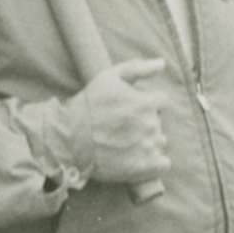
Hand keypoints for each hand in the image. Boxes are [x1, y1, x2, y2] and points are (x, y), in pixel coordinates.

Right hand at [75, 58, 169, 184]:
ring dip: (149, 141)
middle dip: (145, 122)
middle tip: (122, 126)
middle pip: (158, 122)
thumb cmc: (89, 105)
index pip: (162, 101)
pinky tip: (138, 158)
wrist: (70, 139)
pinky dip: (155, 162)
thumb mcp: (109, 77)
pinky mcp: (143, 168)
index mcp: (146, 103)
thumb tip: (162, 63)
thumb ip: (138, 68)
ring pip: (160, 142)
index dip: (146, 103)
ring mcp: (147, 148)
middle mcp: (150, 125)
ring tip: (126, 143)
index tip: (130, 108)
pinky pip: (163, 164)